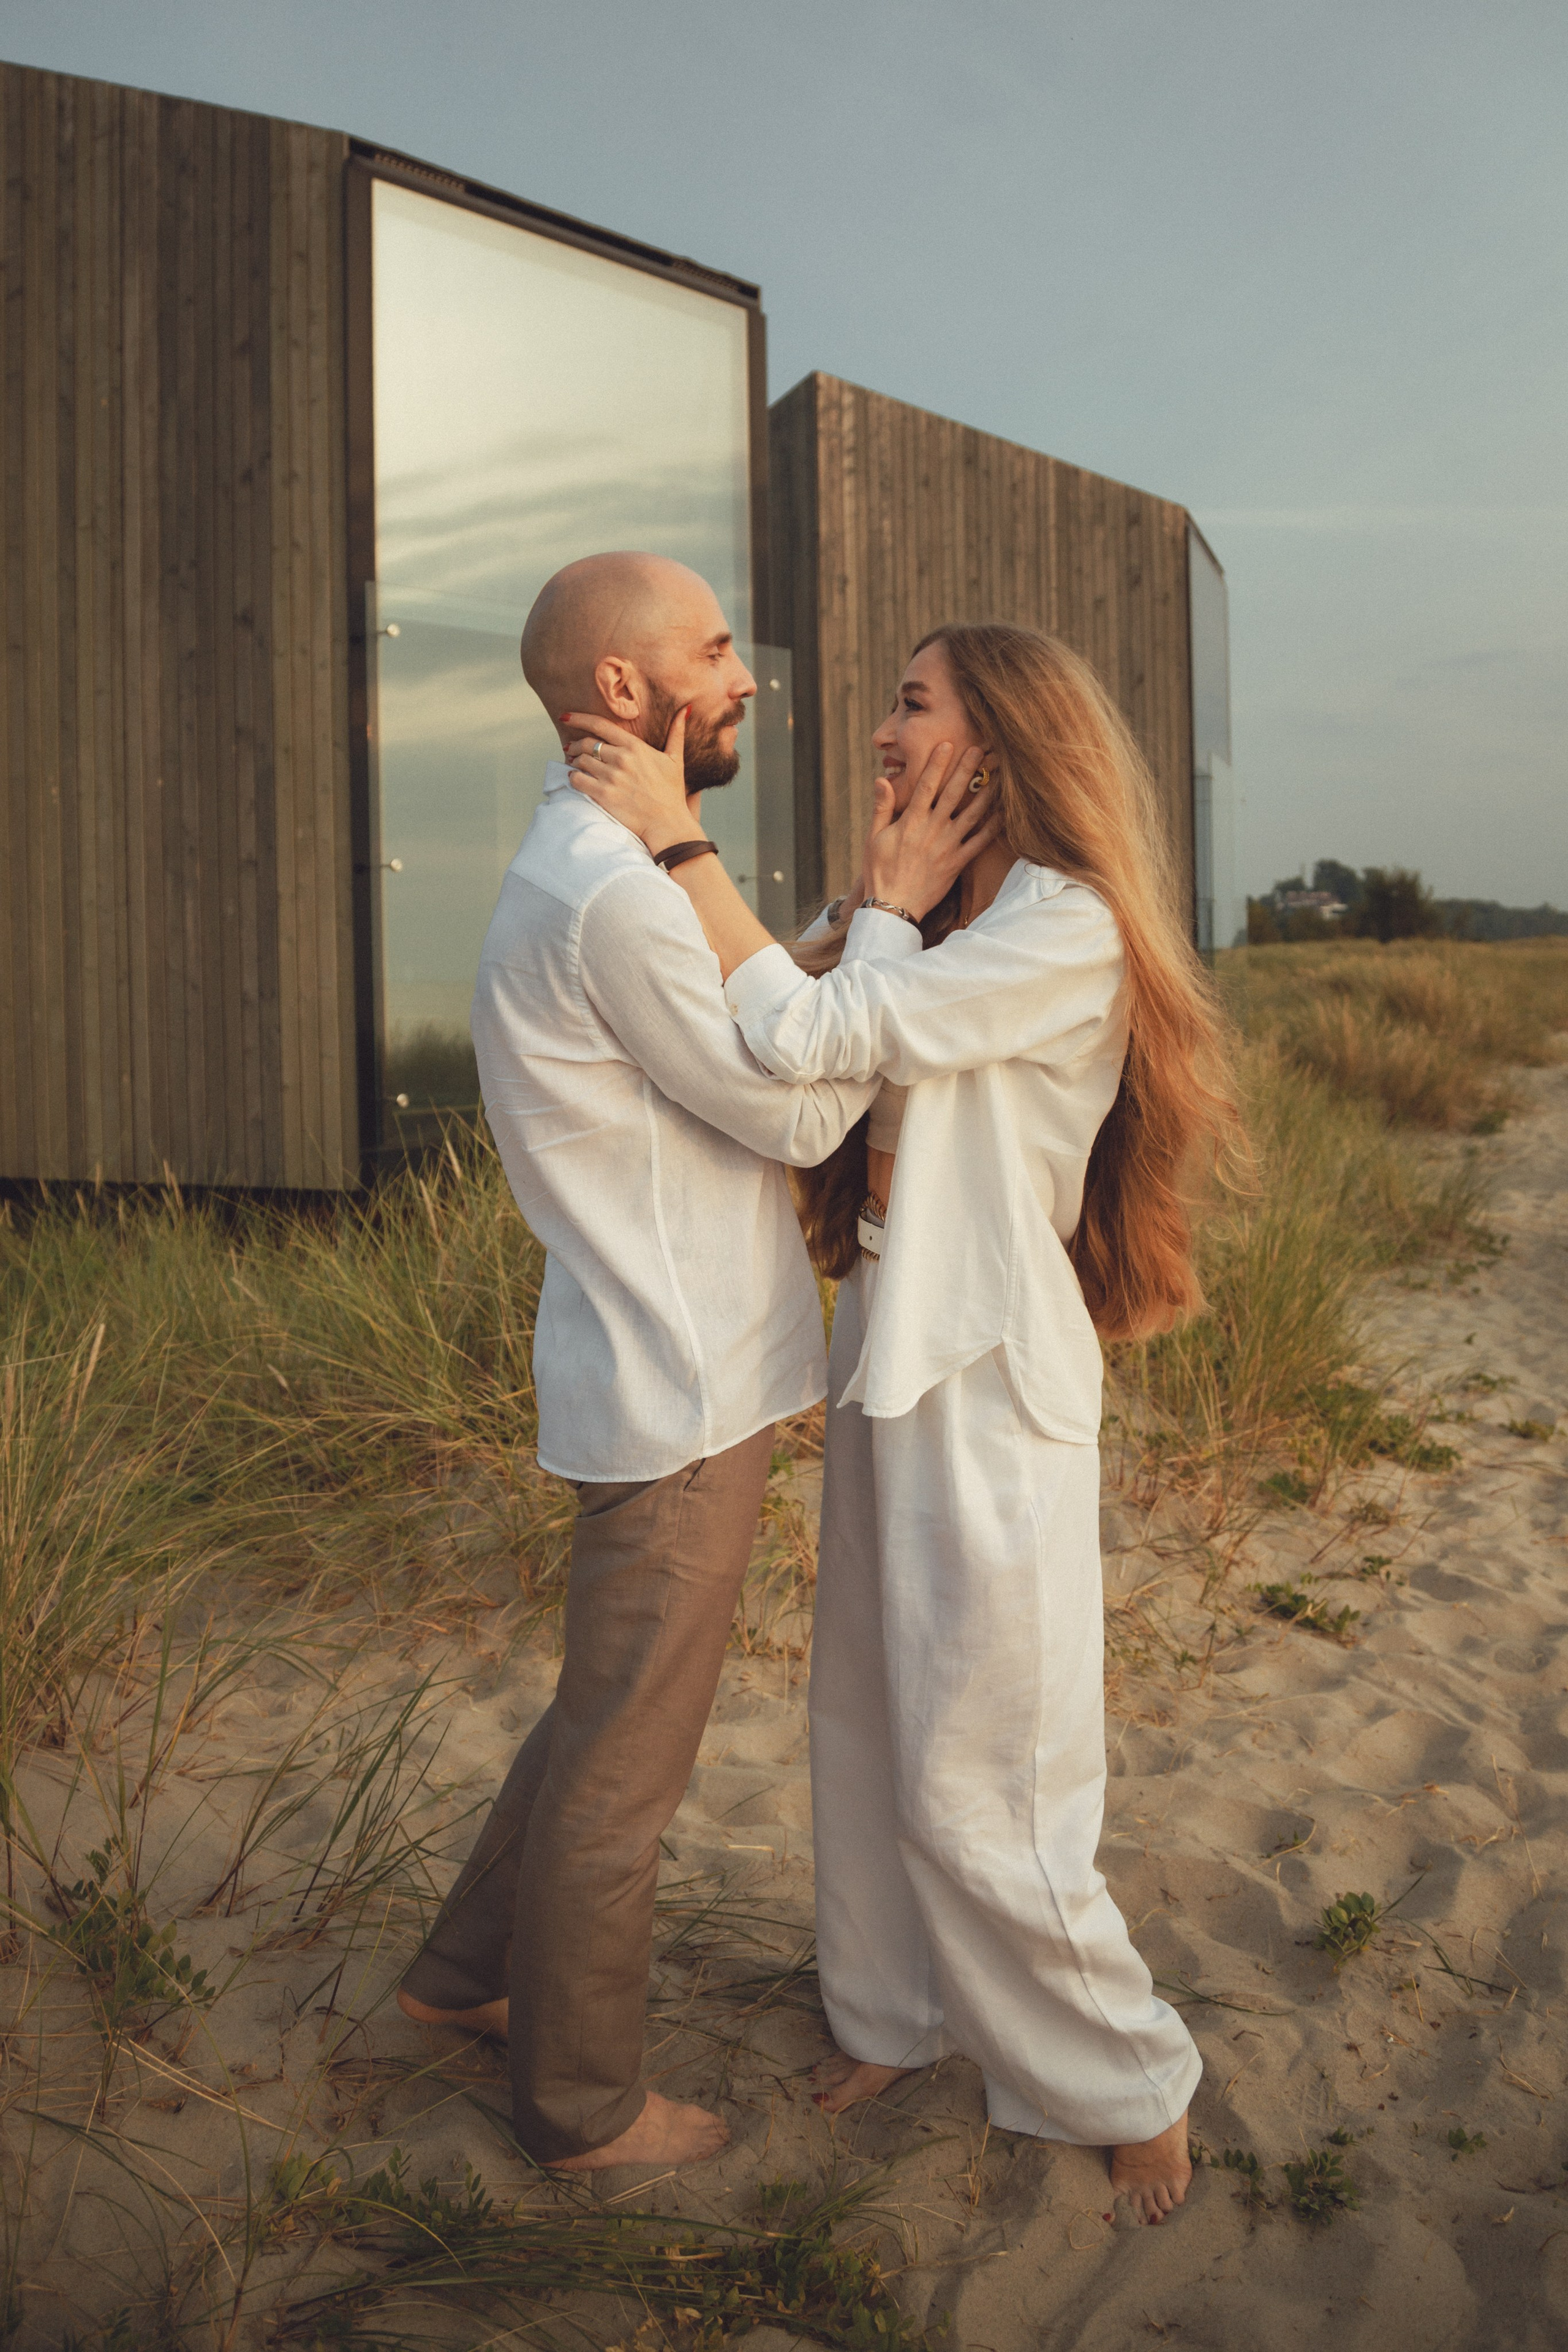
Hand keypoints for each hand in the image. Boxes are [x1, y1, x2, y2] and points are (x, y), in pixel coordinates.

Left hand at [564, 708, 702, 856]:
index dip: (579, 718)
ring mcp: (611, 777)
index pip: (599, 725)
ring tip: (575, 764)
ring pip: (580, 761)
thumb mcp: (676, 759)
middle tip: (570, 748)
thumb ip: (677, 732)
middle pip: (586, 743)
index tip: (566, 717)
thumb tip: (685, 709)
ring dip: (574, 761)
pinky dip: (573, 777)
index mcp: (635, 747)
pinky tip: (576, 778)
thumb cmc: (672, 793)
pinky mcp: (603, 795)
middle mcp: (621, 759)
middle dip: (575, 744)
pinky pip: (577, 780)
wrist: (667, 824)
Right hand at [861, 742, 1000, 918]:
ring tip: (1000, 774)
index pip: (925, 785)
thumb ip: (881, 807)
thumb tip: (881, 779)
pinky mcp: (957, 863)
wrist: (892, 907)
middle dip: (967, 769)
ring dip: (987, 792)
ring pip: (971, 814)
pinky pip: (979, 842)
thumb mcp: (873, 838)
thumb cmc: (879, 871)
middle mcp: (932, 830)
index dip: (936, 764)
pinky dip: (993, 827)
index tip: (947, 743)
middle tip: (981, 749)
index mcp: (910, 821)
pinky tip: (1005, 812)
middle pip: (953, 794)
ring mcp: (947, 846)